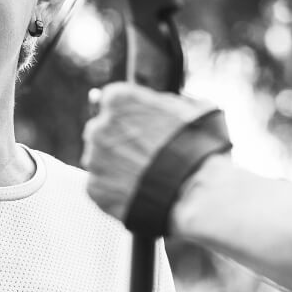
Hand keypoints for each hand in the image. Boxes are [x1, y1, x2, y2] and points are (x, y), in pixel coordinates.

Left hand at [81, 83, 221, 224]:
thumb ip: (157, 102)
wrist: (196, 189)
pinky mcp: (94, 187)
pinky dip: (114, 190)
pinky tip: (138, 192)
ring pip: (100, 160)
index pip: (112, 102)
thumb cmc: (197, 146)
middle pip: (102, 131)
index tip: (140, 128)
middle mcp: (99, 126)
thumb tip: (151, 101)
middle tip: (144, 155)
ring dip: (115, 166)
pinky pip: (101, 186)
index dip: (128, 116)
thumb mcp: (184, 108)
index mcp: (118, 99)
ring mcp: (94, 158)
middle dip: (119, 141)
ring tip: (145, 177)